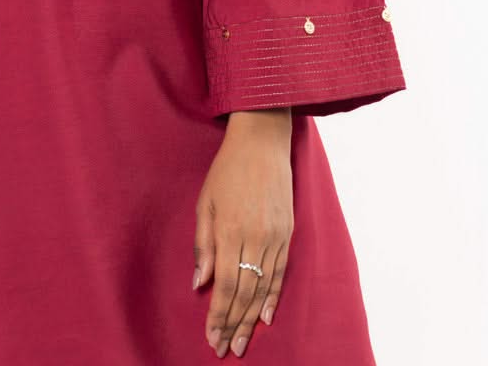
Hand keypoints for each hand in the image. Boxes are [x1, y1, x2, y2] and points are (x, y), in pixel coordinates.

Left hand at [193, 110, 293, 357]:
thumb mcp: (205, 202)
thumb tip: (200, 283)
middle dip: (234, 325)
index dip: (218, 315)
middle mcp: (255, 238)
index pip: (225, 286)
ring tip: (243, 342)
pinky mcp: (287, 232)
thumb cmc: (227, 170)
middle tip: (225, 349)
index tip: (211, 337)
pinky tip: (266, 316)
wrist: (262, 142)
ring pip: (264, 288)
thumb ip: (203, 245)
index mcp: (229, 230)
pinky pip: (281, 272)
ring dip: (252, 318)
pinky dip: (274, 296)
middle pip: (245, 293)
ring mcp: (274, 236)